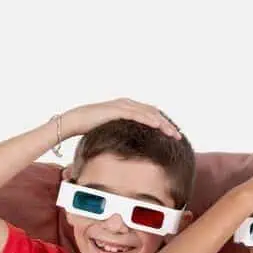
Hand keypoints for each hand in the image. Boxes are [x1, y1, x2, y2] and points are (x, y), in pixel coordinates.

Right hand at [58, 98, 180, 139]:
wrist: (74, 122)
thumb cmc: (91, 128)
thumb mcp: (113, 131)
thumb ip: (125, 134)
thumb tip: (134, 148)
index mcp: (128, 108)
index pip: (151, 115)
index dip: (164, 124)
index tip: (174, 135)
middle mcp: (127, 104)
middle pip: (153, 113)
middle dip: (167, 125)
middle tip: (179, 136)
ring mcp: (122, 105)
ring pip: (148, 113)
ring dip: (162, 124)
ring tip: (173, 133)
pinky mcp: (116, 109)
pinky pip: (136, 114)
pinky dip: (148, 119)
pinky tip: (158, 126)